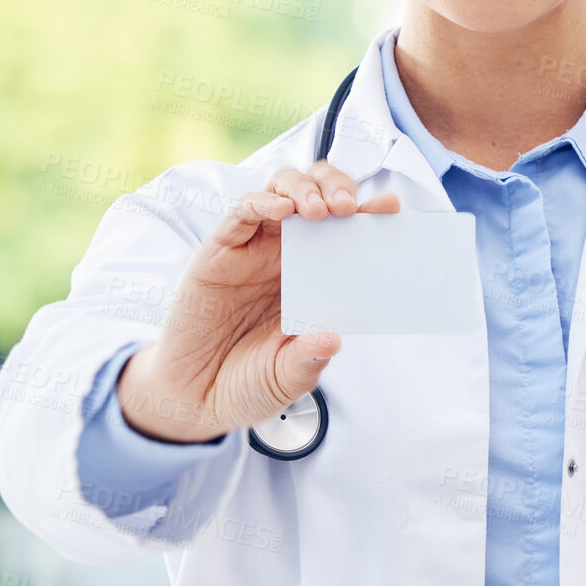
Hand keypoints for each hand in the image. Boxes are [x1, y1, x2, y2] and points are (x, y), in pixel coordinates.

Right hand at [116, 163, 400, 442]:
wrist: (195, 398)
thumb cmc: (249, 381)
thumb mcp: (286, 377)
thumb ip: (307, 359)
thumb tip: (332, 340)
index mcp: (317, 275)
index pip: (348, 230)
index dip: (369, 213)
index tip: (391, 207)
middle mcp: (288, 253)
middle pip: (318, 193)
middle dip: (337, 188)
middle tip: (349, 207)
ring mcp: (254, 248)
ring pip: (282, 190)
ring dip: (305, 189)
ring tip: (320, 209)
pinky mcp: (219, 251)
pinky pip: (242, 213)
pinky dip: (263, 202)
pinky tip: (282, 209)